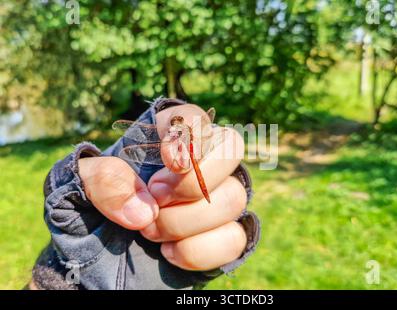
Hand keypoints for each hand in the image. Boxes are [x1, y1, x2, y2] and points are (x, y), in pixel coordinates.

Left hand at [79, 104, 247, 270]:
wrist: (100, 256)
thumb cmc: (95, 208)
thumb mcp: (80, 186)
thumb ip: (103, 180)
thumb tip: (145, 210)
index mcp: (168, 140)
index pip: (195, 117)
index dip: (188, 134)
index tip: (166, 160)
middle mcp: (201, 165)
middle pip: (232, 149)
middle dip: (194, 180)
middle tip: (157, 198)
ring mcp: (216, 200)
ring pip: (233, 198)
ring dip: (186, 220)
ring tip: (150, 231)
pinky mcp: (223, 235)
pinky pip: (233, 238)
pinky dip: (198, 250)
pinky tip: (169, 252)